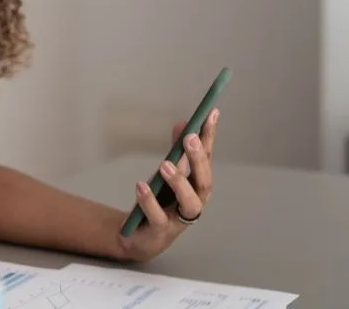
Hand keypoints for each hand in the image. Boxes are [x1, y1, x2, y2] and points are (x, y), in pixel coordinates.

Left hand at [118, 109, 218, 261]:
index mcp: (198, 185)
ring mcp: (179, 219)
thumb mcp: (167, 173)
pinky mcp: (160, 231)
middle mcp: (194, 202)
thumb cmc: (159, 202)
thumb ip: (176, 151)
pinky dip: (149, 201)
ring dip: (179, 181)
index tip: (211, 113)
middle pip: (204, 181)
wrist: (137, 234)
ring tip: (164, 164)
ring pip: (189, 203)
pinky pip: (158, 216)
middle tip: (190, 138)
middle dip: (198, 159)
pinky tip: (141, 186)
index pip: (207, 158)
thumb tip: (182, 123)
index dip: (210, 136)